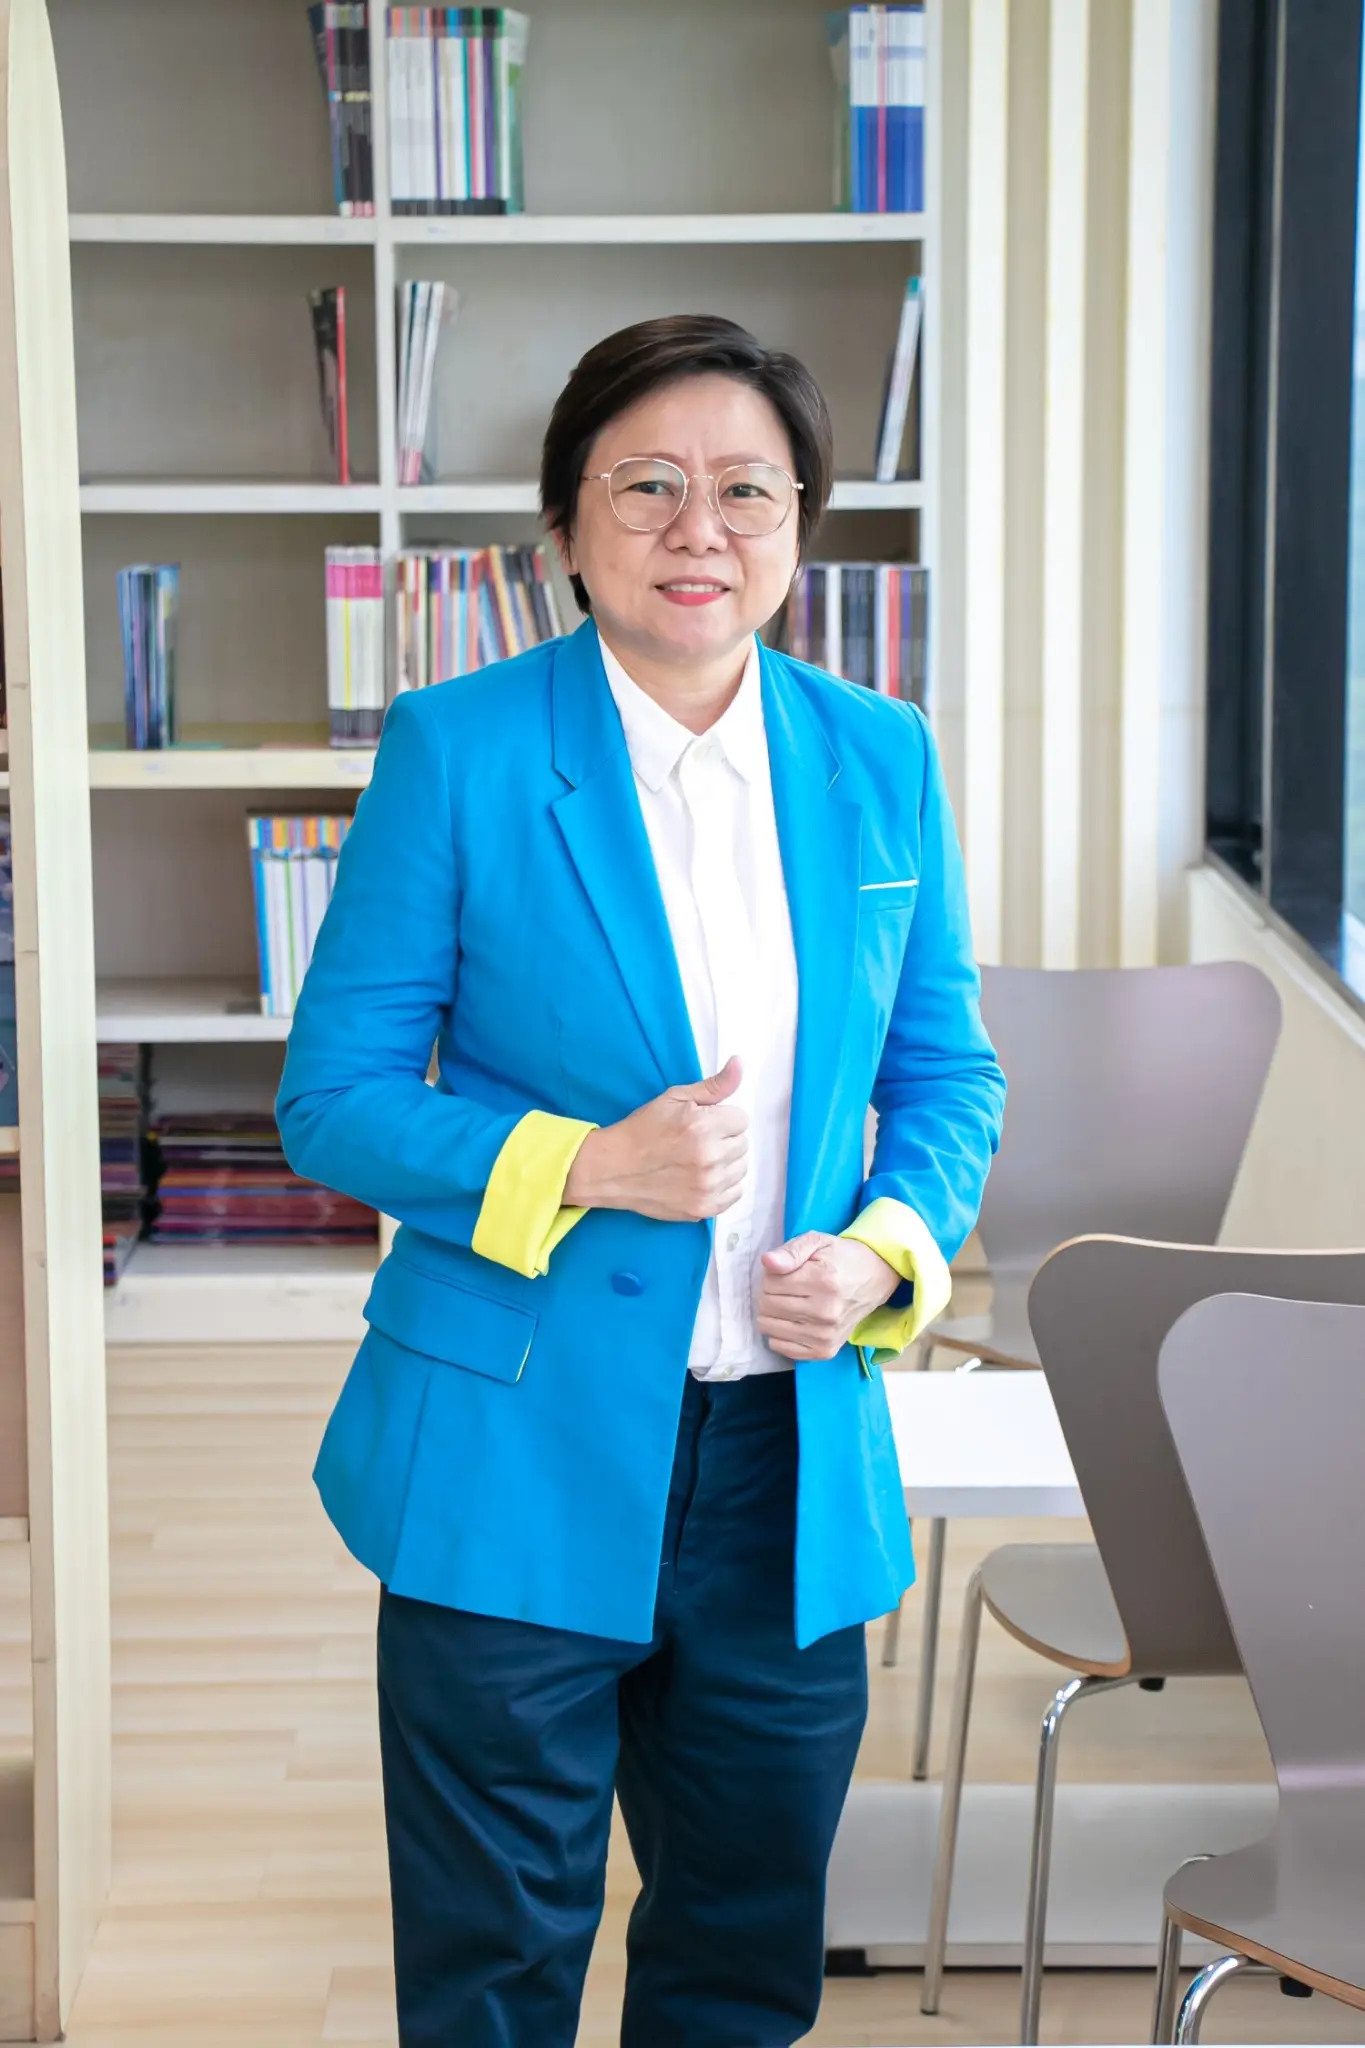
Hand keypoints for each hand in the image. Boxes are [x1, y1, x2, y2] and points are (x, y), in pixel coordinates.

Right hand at [564, 1056, 748, 1223]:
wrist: (614, 1168)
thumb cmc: (643, 1129)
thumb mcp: (675, 1098)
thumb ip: (714, 1085)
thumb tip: (740, 1063)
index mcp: (704, 1126)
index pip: (741, 1119)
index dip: (722, 1119)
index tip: (704, 1123)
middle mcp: (710, 1158)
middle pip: (743, 1144)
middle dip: (725, 1139)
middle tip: (697, 1141)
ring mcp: (708, 1186)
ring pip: (741, 1169)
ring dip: (726, 1163)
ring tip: (698, 1160)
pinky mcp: (704, 1208)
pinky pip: (735, 1194)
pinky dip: (723, 1186)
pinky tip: (701, 1177)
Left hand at [757, 1232, 900, 1360]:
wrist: (874, 1278)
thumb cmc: (841, 1257)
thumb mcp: (816, 1242)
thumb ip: (790, 1251)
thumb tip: (767, 1262)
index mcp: (823, 1281)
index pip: (769, 1283)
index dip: (771, 1275)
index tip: (786, 1272)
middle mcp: (825, 1312)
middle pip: (767, 1306)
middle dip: (769, 1294)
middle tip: (787, 1287)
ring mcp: (826, 1335)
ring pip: (769, 1328)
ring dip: (772, 1314)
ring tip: (790, 1302)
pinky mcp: (825, 1351)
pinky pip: (780, 1347)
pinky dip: (779, 1333)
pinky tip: (793, 1321)